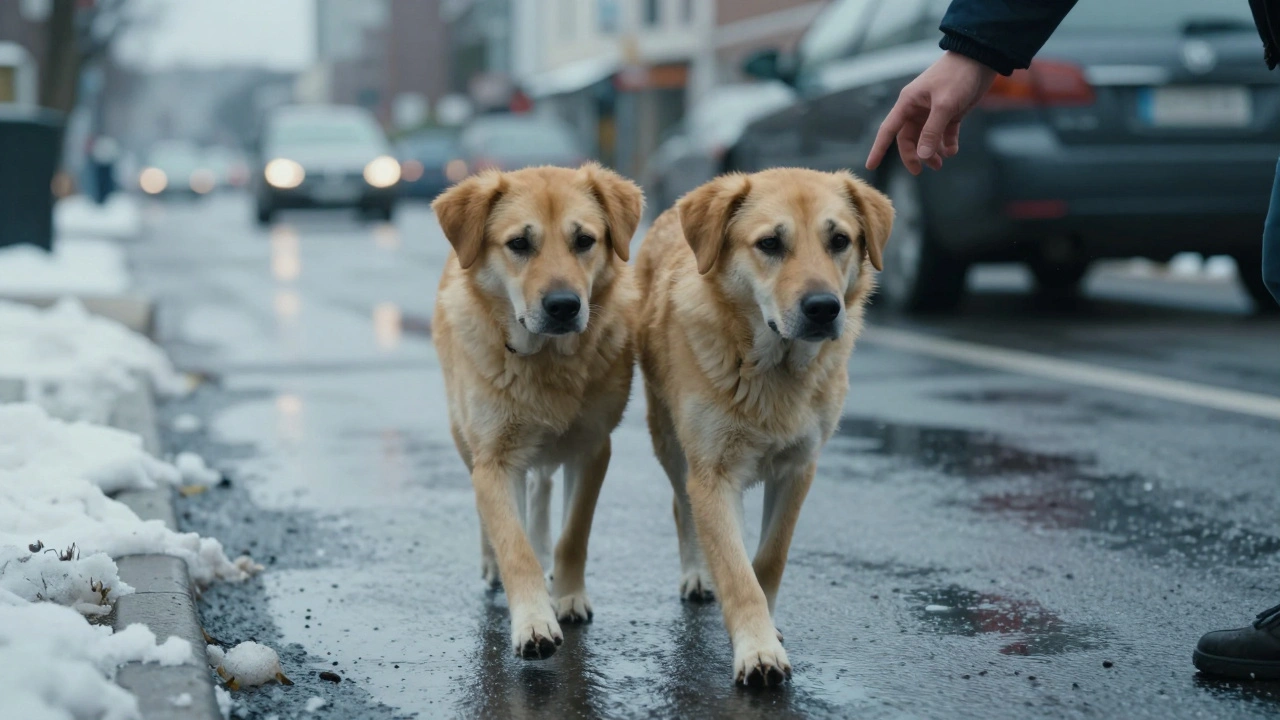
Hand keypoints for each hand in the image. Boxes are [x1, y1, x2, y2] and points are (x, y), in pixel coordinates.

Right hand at [866, 51, 997, 173]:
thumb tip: (922, 156)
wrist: (980, 58)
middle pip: (908, 138)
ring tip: (940, 164)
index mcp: (908, 103)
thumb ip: (932, 132)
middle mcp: (918, 108)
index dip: (879, 149)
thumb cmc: (957, 76)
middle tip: (921, 171)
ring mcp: (934, 111)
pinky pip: (944, 133)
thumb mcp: (944, 105)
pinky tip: (952, 151)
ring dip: (932, 152)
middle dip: (914, 155)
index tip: (871, 166)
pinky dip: (947, 144)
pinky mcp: (951, 112)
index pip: (888, 130)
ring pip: (927, 138)